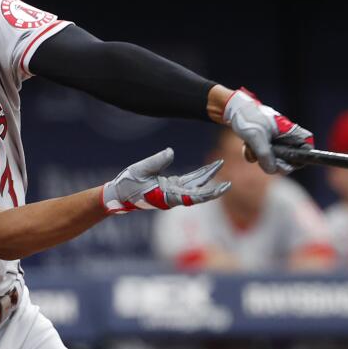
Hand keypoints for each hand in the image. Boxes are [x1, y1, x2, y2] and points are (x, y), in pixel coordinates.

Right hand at [101, 149, 229, 214]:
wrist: (118, 195)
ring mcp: (172, 192)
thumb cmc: (127, 185)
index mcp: (168, 196)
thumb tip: (171, 151)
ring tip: (220, 164)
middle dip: (213, 186)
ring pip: (194, 185)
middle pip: (198, 192)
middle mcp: (173, 196)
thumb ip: (156, 161)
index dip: (209, 194)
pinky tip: (207, 168)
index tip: (223, 189)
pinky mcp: (169, 187)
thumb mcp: (139, 170)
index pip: (193, 197)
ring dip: (207, 176)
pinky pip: (187, 181)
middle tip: (229, 183)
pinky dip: (198, 175)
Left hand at [221, 88, 312, 174]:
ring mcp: (274, 141)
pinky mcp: (264, 144)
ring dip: (261, 157)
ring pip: (274, 159)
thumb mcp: (255, 137)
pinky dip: (254, 154)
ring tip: (251, 147)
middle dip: (275, 162)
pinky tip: (247, 146)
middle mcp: (284, 136)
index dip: (303, 156)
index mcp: (289, 131)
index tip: (290, 162)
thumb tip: (272, 170)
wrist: (233, 110)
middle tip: (263, 159)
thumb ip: (265, 154)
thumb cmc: (247, 117)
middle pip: (289, 159)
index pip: (307, 145)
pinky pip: (262, 157)